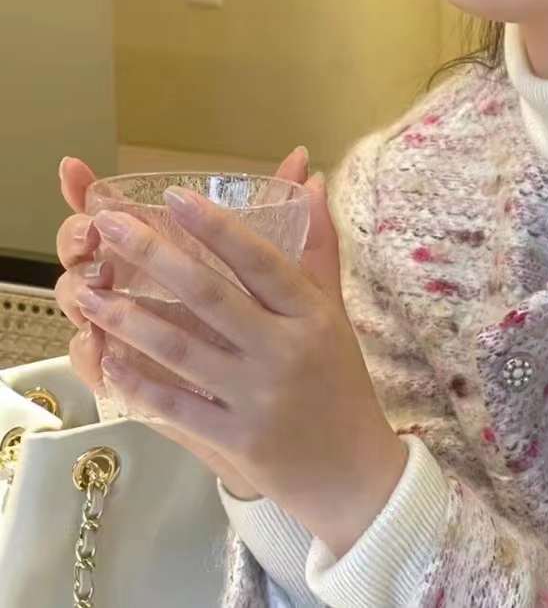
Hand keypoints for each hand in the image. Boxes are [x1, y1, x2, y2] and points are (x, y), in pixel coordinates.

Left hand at [73, 173, 406, 556]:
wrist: (353, 474)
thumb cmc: (340, 382)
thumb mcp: (334, 312)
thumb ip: (318, 247)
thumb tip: (311, 179)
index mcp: (312, 315)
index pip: (260, 261)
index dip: (216, 227)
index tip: (173, 197)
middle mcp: (284, 351)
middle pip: (210, 296)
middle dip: (155, 256)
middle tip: (109, 225)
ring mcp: (258, 398)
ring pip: (183, 350)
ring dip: (129, 319)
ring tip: (89, 293)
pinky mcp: (236, 441)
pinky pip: (177, 407)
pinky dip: (139, 383)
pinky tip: (107, 359)